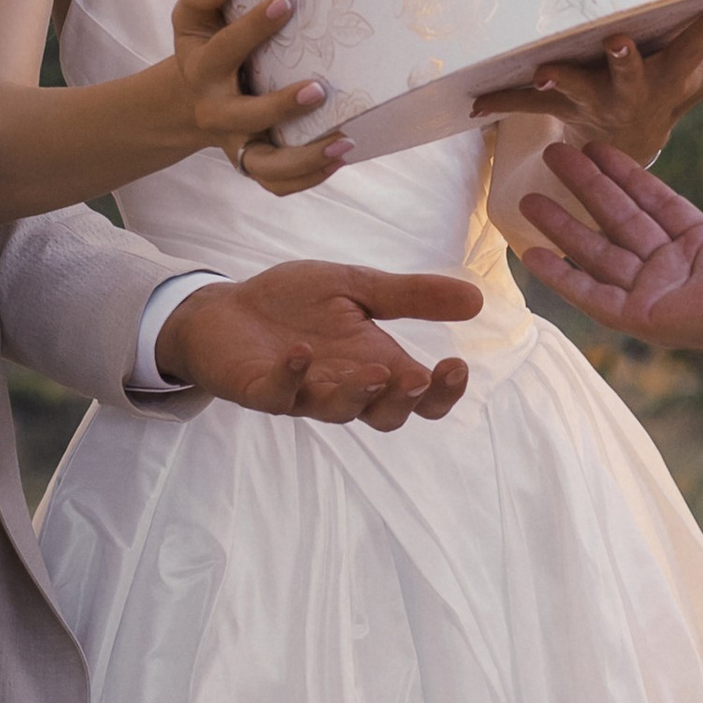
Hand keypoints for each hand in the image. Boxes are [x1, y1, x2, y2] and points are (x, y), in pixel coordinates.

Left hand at [155, 264, 480, 431]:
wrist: (225, 307)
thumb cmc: (293, 303)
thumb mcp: (358, 288)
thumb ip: (410, 297)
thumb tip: (477, 297)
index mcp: (375, 364)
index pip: (420, 396)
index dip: (442, 392)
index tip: (457, 365)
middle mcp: (343, 387)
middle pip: (385, 415)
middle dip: (403, 400)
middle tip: (416, 377)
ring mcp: (302, 393)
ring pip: (337, 410)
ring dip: (356, 393)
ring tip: (371, 370)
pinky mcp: (260, 389)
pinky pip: (279, 394)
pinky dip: (291, 376)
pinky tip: (300, 351)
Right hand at [167, 0, 350, 193]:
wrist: (189, 99)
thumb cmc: (204, 45)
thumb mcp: (191, 17)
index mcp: (203, 68)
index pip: (226, 48)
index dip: (253, 26)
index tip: (285, 2)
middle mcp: (218, 110)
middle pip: (246, 116)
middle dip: (282, 105)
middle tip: (319, 88)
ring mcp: (237, 141)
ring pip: (265, 164)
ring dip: (304, 158)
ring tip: (344, 141)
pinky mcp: (252, 161)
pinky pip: (277, 182)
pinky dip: (307, 177)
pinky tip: (339, 157)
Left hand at [475, 7, 702, 158]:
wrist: (629, 142)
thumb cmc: (671, 86)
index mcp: (667, 79)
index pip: (693, 53)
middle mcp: (630, 92)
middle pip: (631, 77)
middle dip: (624, 62)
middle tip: (617, 42)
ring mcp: (592, 102)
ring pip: (576, 92)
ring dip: (561, 81)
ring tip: (543, 70)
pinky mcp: (558, 105)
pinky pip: (525, 103)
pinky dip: (499, 100)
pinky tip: (474, 102)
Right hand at [515, 140, 702, 351]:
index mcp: (702, 247)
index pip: (651, 204)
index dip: (621, 174)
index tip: (593, 147)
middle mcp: (675, 271)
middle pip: (617, 221)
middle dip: (584, 187)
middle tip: (552, 154)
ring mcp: (659, 296)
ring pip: (598, 253)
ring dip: (563, 226)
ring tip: (526, 196)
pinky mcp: (646, 320)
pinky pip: (595, 297)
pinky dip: (563, 277)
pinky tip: (533, 253)